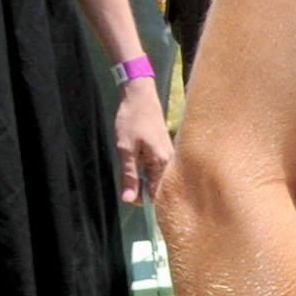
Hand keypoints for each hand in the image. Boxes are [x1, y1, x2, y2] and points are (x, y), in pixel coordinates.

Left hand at [113, 80, 172, 199]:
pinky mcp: (165, 150)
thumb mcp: (125, 149)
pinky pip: (158, 169)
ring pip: (158, 178)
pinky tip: (137, 164)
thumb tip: (128, 200)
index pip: (156, 194)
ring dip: (144, 181)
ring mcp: (169, 155)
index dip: (143, 201)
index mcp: (161, 163)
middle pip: (159, 188)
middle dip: (143, 191)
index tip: (129, 199)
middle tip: (126, 184)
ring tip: (130, 173)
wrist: (140, 95)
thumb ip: (128, 175)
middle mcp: (169, 162)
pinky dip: (147, 172)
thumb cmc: (131, 120)